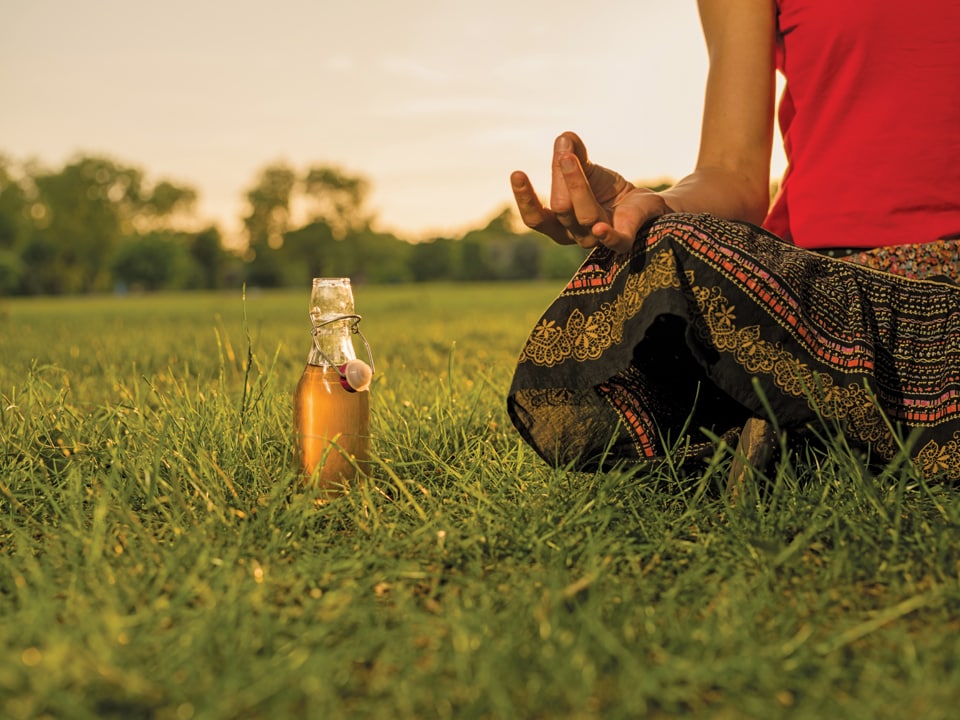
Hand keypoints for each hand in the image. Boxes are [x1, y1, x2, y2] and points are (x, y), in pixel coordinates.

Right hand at [510, 131, 671, 253]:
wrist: (641, 201)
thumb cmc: (607, 189)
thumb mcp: (587, 168)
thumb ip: (573, 153)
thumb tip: (564, 138)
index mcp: (559, 224)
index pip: (535, 218)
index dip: (525, 198)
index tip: (517, 173)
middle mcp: (574, 234)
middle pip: (561, 208)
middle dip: (560, 178)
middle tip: (564, 153)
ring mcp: (597, 239)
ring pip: (584, 215)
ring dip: (577, 185)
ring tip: (571, 159)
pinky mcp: (622, 240)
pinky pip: (614, 241)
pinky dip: (606, 235)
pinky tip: (599, 226)